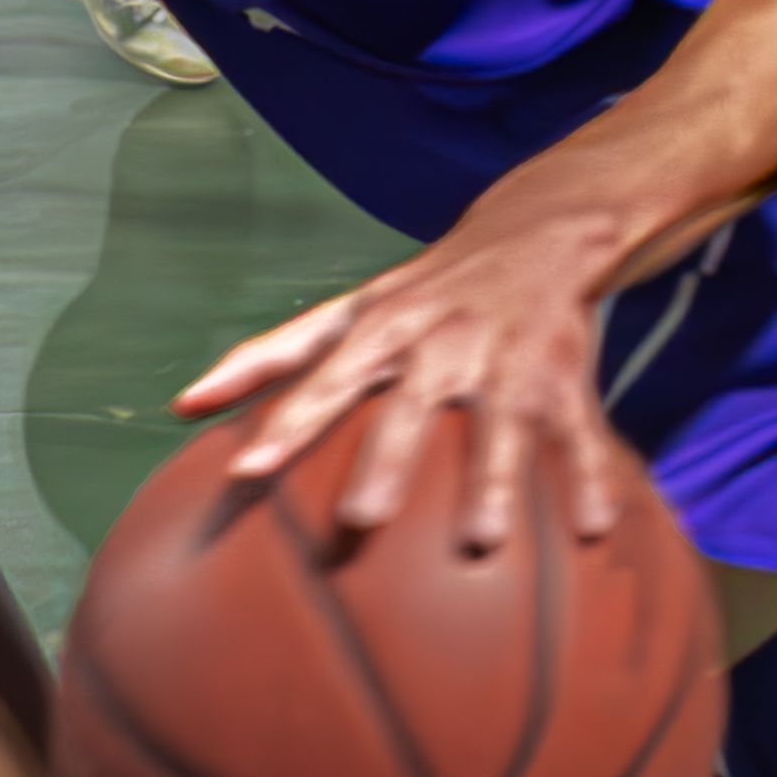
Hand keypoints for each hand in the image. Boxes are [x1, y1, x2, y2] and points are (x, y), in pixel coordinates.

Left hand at [171, 218, 631, 554]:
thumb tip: (183, 405)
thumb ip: (269, 357)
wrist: (536, 234)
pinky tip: (593, 531)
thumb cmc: (423, 291)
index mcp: (383, 328)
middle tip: (360, 521)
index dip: (285, 422)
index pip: (323, 378)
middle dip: (385, 461)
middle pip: (408, 408)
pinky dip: (591, 479)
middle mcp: (442, 343)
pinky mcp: (564, 378)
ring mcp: (507, 362)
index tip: (245, 469)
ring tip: (483, 543)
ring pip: (500, 427)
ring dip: (493, 482)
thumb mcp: (348, 312)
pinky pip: (579, 435)